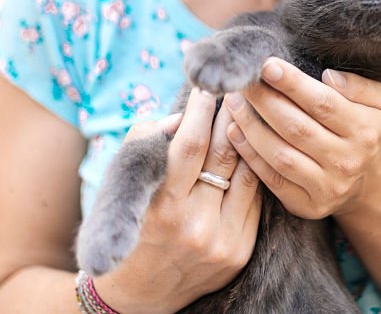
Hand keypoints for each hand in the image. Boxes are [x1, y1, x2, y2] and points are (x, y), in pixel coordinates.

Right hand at [94, 88, 262, 313]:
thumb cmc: (132, 223)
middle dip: (230, 115)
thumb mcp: (125, 182)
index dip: (200, 111)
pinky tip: (251, 152)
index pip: (190, 146)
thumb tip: (182, 115)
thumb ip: (148, 140)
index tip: (205, 87)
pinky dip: (252, 172)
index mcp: (162, 207)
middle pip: (224, 154)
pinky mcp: (240, 253)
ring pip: (248, 173)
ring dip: (248, 139)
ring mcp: (222, 242)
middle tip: (235, 90)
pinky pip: (255, 199)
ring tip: (246, 114)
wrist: (140, 295)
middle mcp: (195, 226)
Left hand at [223, 58, 380, 219]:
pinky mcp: (307, 204)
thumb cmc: (367, 130)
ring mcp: (327, 186)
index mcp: (365, 130)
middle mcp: (347, 160)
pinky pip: (272, 179)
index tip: (267, 64)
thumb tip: (328, 76)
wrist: (371, 183)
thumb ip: (359, 86)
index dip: (293, 83)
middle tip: (242, 79)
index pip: (323, 103)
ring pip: (280, 154)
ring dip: (251, 126)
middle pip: (297, 128)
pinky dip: (249, 155)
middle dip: (265, 101)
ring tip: (234, 102)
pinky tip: (234, 131)